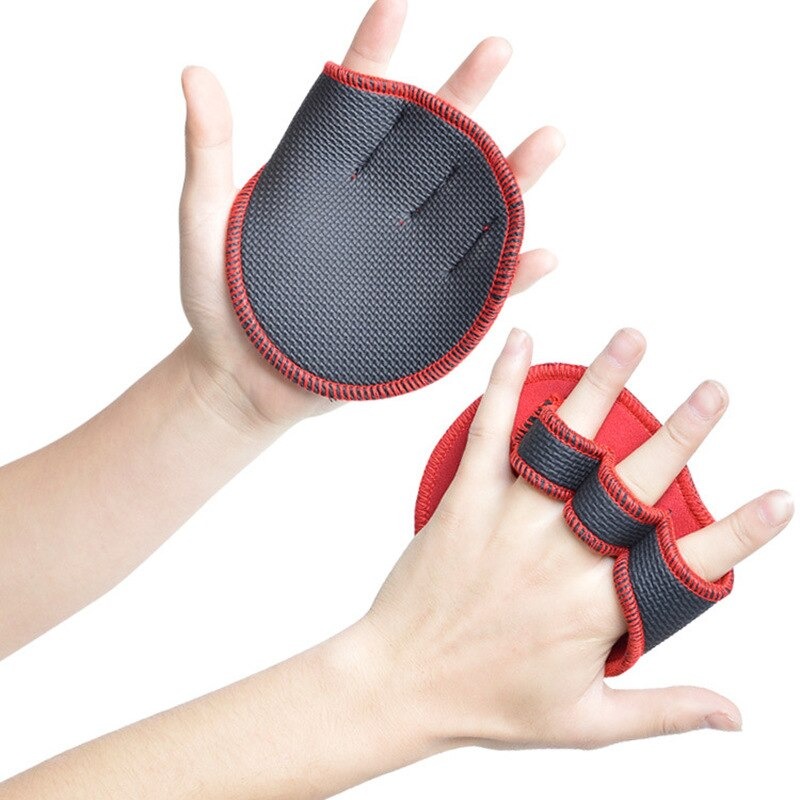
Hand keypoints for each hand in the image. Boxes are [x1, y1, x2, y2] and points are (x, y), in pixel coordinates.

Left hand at [178, 0, 563, 432]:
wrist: (245, 380)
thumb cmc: (220, 302)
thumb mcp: (204, 222)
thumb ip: (208, 152)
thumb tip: (194, 72)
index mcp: (328, 177)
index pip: (359, 102)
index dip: (378, 48)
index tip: (398, 1)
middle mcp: (376, 209)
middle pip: (431, 142)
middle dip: (465, 94)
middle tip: (496, 49)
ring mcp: (404, 260)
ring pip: (470, 209)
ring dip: (513, 176)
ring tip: (547, 139)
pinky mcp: (420, 313)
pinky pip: (476, 292)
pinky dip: (513, 275)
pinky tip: (543, 255)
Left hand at [359, 328, 792, 748]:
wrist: (401, 683)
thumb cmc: (490, 704)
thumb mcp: (587, 723)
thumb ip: (665, 710)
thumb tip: (736, 715)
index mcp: (602, 607)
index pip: (690, 562)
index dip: (742, 533)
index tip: (780, 498)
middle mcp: (564, 554)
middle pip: (637, 483)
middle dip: (683, 432)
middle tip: (715, 390)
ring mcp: (512, 519)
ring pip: (569, 441)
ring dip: (604, 384)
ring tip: (632, 338)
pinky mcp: (466, 498)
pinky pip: (490, 431)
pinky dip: (505, 382)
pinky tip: (521, 341)